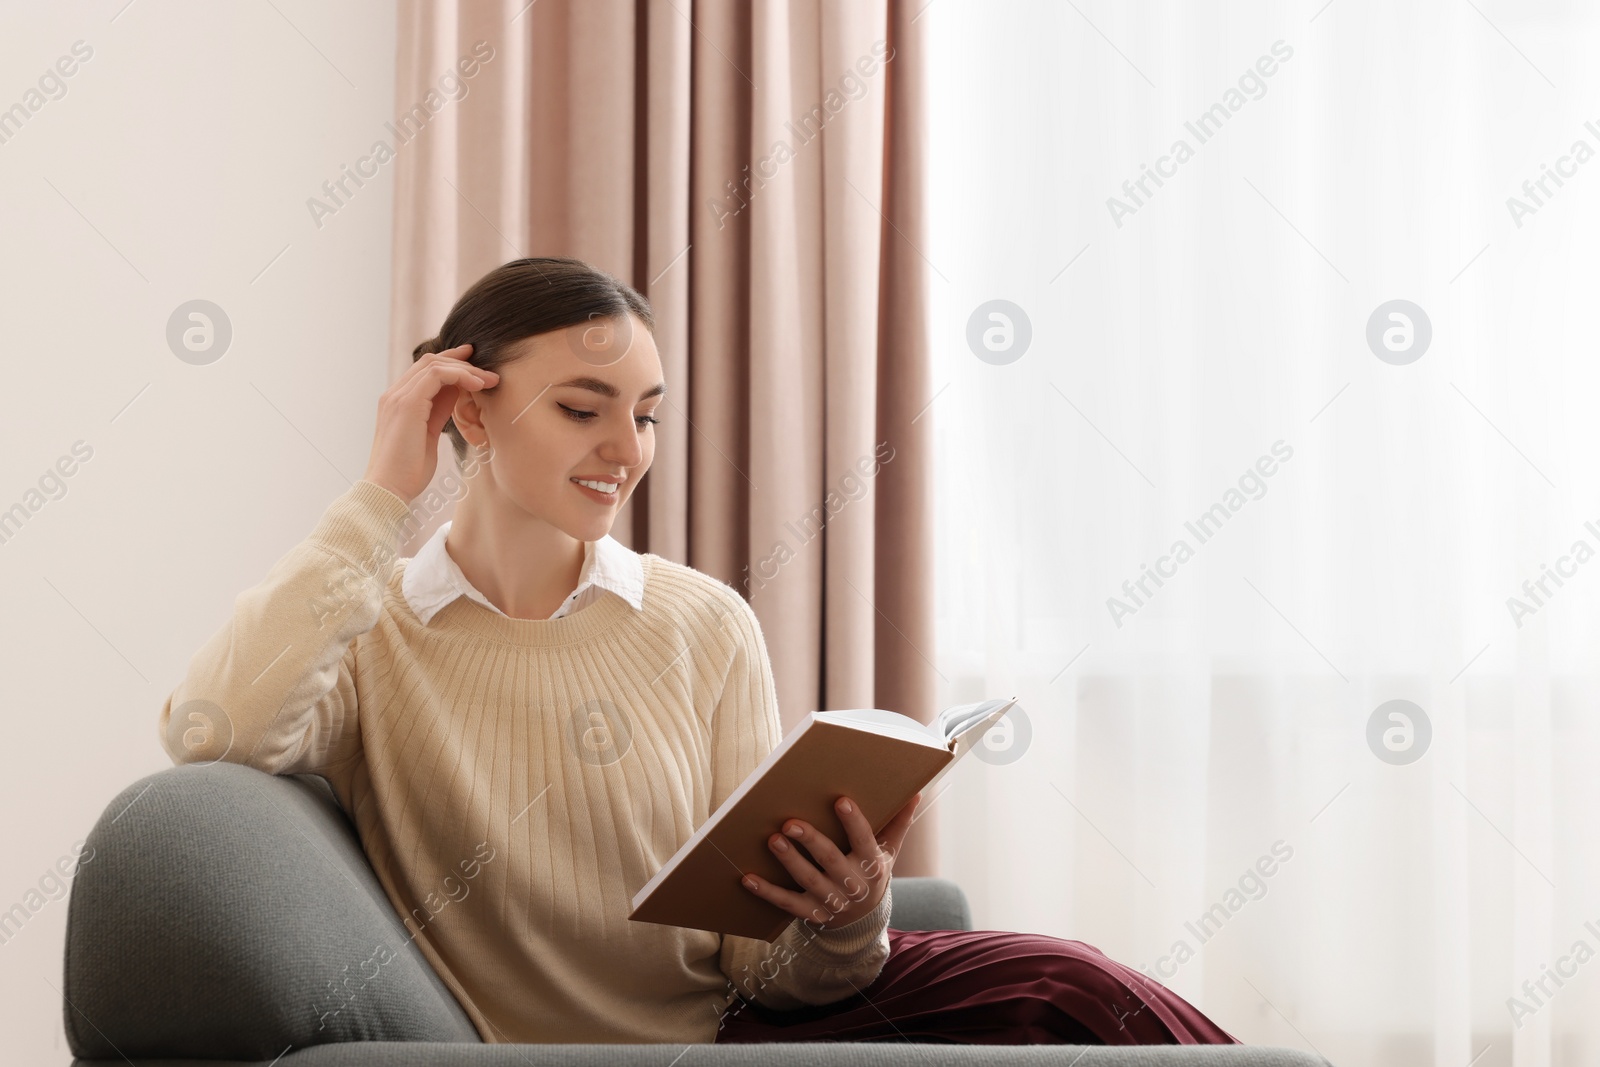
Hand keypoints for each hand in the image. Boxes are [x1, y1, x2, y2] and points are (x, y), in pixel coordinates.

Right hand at [362, 343, 498, 503]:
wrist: (389, 489)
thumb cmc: (408, 470)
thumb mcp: (429, 433)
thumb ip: (438, 410)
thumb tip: (456, 393)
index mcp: (398, 400)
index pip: (425, 369)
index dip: (453, 363)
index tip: (477, 367)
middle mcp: (395, 393)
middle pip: (431, 361)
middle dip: (463, 363)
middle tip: (489, 375)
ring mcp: (398, 396)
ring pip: (435, 364)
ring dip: (466, 369)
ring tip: (488, 381)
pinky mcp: (407, 403)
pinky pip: (436, 375)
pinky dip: (460, 376)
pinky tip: (476, 386)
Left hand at [740, 791, 920, 930]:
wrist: (864, 919)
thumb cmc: (872, 871)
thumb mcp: (889, 851)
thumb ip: (899, 823)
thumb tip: (917, 792)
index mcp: (872, 864)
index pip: (864, 840)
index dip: (854, 822)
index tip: (841, 800)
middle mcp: (852, 885)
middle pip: (830, 861)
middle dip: (811, 842)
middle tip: (790, 822)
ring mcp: (830, 901)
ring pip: (807, 881)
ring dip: (789, 861)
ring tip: (773, 840)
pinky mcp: (811, 914)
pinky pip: (787, 904)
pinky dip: (767, 892)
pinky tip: (748, 878)